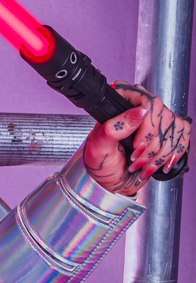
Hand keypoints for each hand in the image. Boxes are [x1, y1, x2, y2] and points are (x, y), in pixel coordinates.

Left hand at [83, 82, 190, 196]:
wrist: (109, 179)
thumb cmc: (99, 162)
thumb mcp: (99, 146)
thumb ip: (114, 129)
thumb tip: (139, 112)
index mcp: (121, 106)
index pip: (148, 102)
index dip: (147, 127)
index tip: (136, 146)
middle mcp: (141, 110)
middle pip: (164, 118)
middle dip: (151, 146)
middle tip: (136, 159)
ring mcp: (156, 122)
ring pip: (175, 130)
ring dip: (160, 155)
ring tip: (142, 166)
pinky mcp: (167, 135)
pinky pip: (183, 138)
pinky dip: (173, 155)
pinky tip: (160, 164)